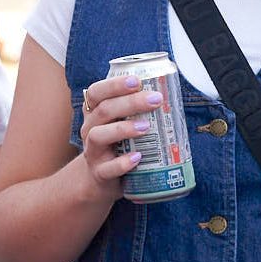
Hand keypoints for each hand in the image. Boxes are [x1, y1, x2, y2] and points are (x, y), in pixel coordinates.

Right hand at [74, 74, 160, 200]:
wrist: (98, 180)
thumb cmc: (115, 145)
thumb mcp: (118, 124)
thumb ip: (134, 110)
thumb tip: (170, 92)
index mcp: (94, 113)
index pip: (96, 92)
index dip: (114, 85)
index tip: (136, 81)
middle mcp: (90, 129)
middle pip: (103, 111)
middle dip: (130, 103)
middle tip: (156, 99)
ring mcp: (93, 152)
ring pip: (99, 136)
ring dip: (123, 129)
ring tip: (146, 126)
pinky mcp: (99, 173)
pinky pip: (107, 168)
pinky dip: (122, 162)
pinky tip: (138, 158)